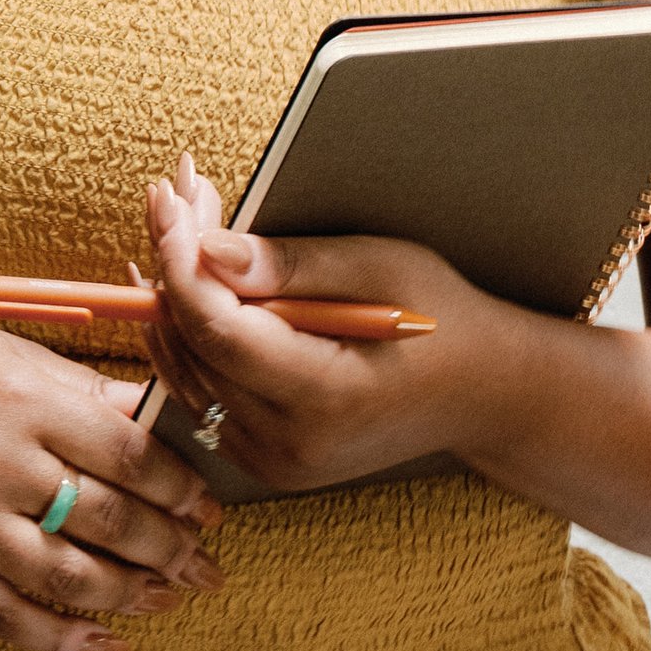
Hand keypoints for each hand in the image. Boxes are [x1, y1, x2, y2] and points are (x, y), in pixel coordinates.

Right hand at [0, 319, 226, 650]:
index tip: (209, 504)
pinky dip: (65, 640)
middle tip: (204, 561)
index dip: (179, 485)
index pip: (128, 451)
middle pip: (110, 519)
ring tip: (169, 598)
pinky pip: (11, 620)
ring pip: (71, 578)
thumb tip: (155, 416)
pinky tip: (106, 644)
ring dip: (133, 595)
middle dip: (171, 547)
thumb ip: (78, 390)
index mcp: (22, 400)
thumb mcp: (1, 354)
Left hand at [142, 154, 525, 492]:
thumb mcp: (383, 268)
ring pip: (186, 367)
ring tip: (175, 219)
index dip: (183, 260)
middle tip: (173, 191)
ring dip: (172, 291)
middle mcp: (290, 444)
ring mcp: (273, 460)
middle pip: (196, 344)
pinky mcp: (263, 455)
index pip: (221, 330)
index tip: (171, 198)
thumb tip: (209, 250)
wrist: (480, 395)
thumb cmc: (440, 318)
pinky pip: (201, 389)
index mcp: (326, 398)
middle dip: (174, 260)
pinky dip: (186, 331)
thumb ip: (295, 265)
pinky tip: (177, 278)